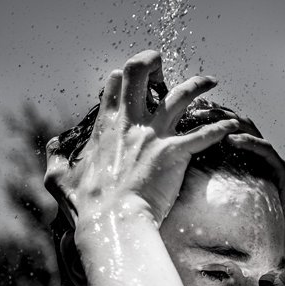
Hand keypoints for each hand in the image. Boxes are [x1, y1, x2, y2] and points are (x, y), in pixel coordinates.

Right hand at [43, 50, 239, 227]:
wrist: (112, 223)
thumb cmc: (85, 206)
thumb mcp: (58, 179)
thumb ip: (54, 158)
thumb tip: (50, 145)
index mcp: (105, 126)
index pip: (114, 85)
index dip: (123, 78)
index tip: (130, 80)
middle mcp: (130, 123)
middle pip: (140, 73)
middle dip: (152, 62)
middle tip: (163, 65)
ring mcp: (153, 135)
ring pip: (179, 95)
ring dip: (197, 84)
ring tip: (211, 80)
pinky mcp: (174, 153)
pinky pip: (203, 135)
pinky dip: (221, 129)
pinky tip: (234, 125)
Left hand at [189, 106, 284, 263]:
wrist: (283, 241)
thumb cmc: (251, 223)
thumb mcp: (223, 199)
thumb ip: (207, 185)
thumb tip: (174, 183)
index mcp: (241, 156)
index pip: (221, 127)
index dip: (204, 117)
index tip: (182, 114)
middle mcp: (256, 151)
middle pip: (234, 121)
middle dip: (214, 113)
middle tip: (193, 110)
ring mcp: (270, 158)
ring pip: (250, 129)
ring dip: (228, 122)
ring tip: (208, 119)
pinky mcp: (280, 169)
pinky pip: (264, 149)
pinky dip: (248, 141)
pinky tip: (231, 139)